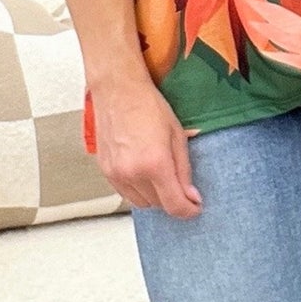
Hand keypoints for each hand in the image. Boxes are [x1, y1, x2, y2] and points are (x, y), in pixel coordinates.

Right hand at [87, 68, 202, 217]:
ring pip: (141, 203)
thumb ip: (184, 170)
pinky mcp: (105, 170)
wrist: (118, 90)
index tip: (194, 207)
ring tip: (159, 174)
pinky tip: (143, 171)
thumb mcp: (177, 136)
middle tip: (179, 183)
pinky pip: (125, 193)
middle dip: (172, 198)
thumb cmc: (147, 105)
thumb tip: (191, 195)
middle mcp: (132, 172)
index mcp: (155, 163)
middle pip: (158, 205)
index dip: (189, 210)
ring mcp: (116, 173)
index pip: (174, 205)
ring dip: (154, 196)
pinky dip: (137, 189)